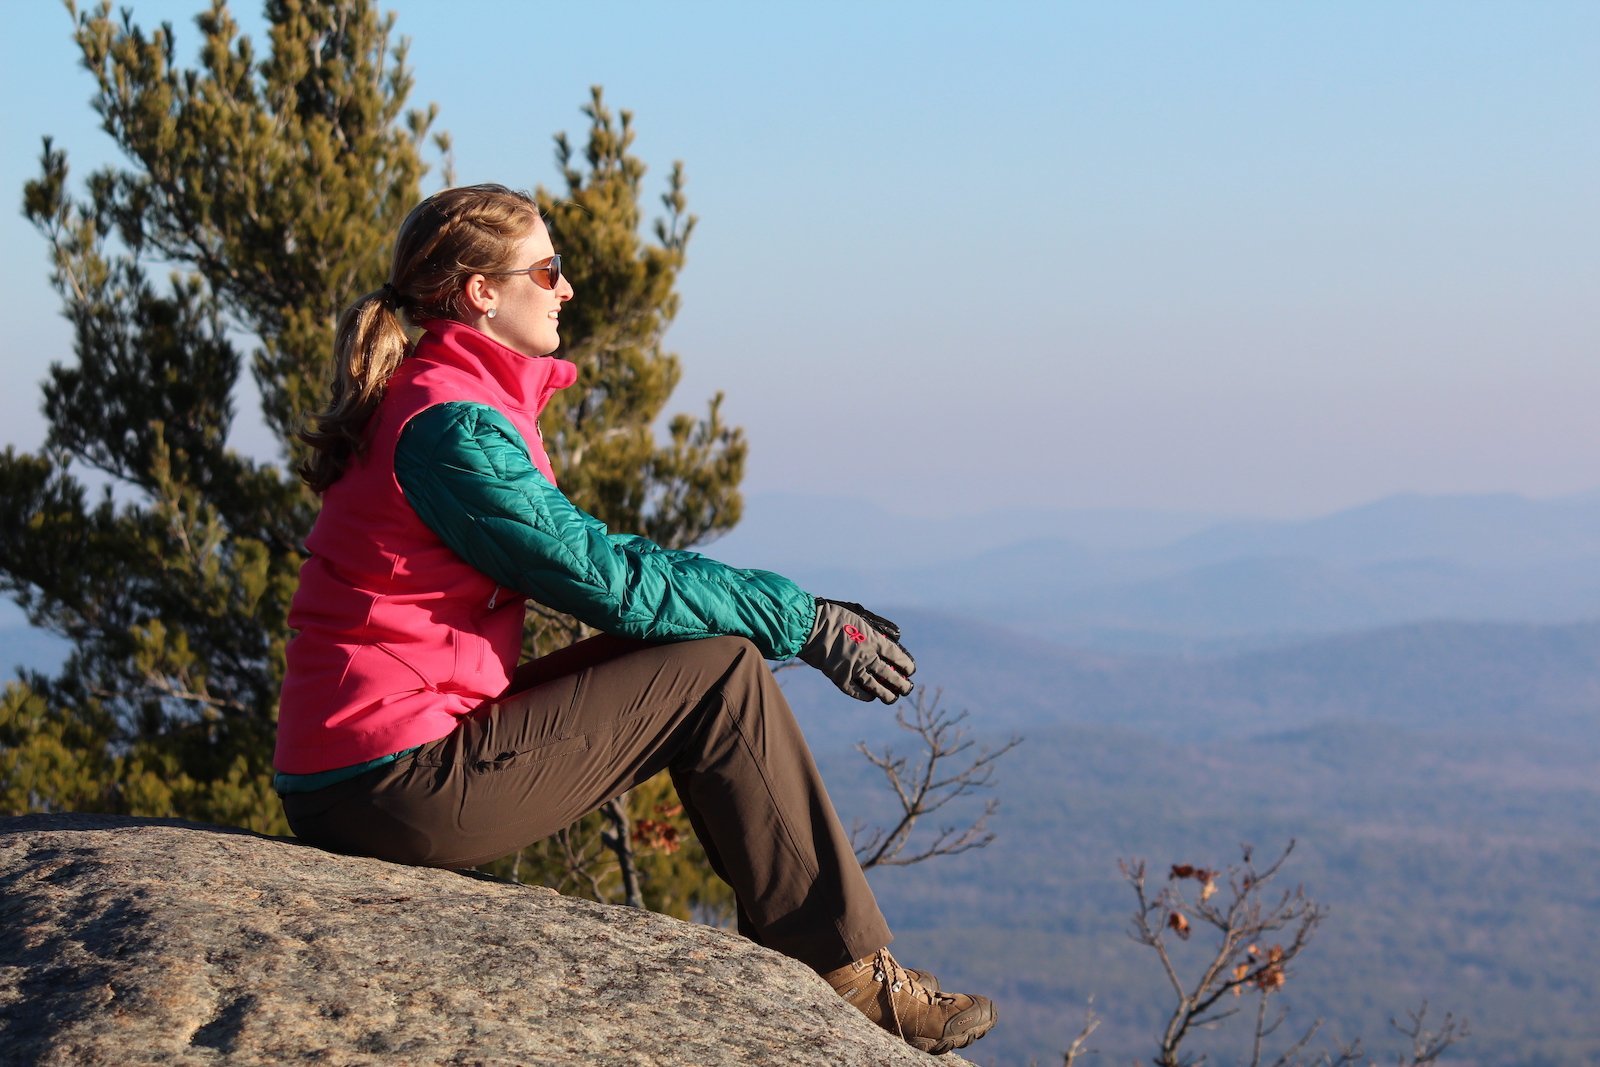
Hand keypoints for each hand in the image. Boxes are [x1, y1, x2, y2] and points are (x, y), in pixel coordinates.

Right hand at [797, 598, 915, 703]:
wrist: (809, 626)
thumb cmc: (834, 616)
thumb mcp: (860, 615)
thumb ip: (878, 625)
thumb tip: (897, 635)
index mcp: (873, 640)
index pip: (896, 656)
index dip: (906, 665)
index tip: (911, 670)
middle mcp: (866, 657)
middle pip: (889, 675)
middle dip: (901, 684)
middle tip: (907, 688)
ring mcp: (853, 669)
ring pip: (875, 687)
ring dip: (886, 694)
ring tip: (893, 699)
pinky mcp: (839, 678)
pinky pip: (855, 691)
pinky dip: (864, 695)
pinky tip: (870, 697)